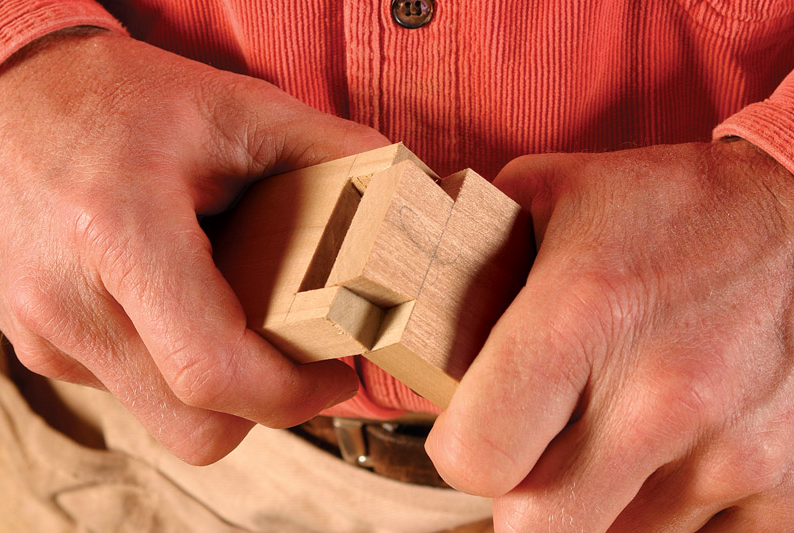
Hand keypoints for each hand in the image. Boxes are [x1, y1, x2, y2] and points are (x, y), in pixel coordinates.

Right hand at [0, 28, 387, 463]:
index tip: (336, 371)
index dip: (293, 394)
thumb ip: (330, 150)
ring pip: (164, 417)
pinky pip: (131, 390)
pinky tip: (189, 306)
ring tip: (244, 319)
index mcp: (118, 234)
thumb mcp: (234, 106)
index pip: (213, 372)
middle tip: (302, 355)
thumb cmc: (120, 98)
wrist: (12, 95)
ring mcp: (44, 332)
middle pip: (193, 425)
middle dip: (264, 407)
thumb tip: (407, 189)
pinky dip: (176, 367)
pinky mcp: (39, 344)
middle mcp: (67, 300)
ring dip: (222, 390)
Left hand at [426, 140, 793, 530]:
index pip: (476, 458)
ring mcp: (732, 448)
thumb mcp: (555, 193)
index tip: (475, 430)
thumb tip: (427, 332)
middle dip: (520, 498)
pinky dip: (667, 515)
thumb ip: (475, 261)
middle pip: (539, 529)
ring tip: (611, 435)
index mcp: (582, 313)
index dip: (461, 451)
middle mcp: (659, 394)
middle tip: (533, 453)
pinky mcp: (785, 483)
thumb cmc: (675, 205)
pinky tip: (668, 456)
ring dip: (595, 504)